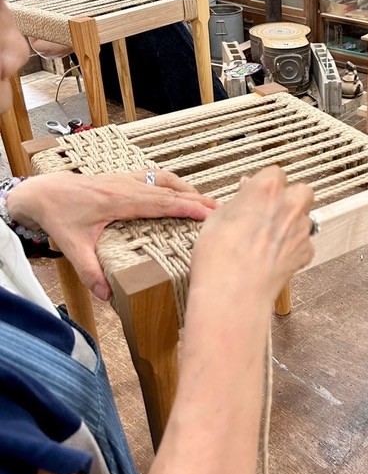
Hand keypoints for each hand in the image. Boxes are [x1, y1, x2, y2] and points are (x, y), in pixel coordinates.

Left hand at [7, 170, 216, 300]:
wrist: (42, 192)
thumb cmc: (58, 216)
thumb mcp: (73, 247)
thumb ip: (90, 272)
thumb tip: (108, 296)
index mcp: (119, 201)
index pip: (161, 203)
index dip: (187, 207)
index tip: (209, 213)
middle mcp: (126, 186)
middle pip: (169, 190)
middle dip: (196, 199)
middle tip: (219, 209)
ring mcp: (126, 179)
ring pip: (164, 180)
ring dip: (187, 189)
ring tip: (206, 200)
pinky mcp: (123, 178)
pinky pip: (155, 177)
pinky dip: (172, 184)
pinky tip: (179, 192)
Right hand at [190, 166, 313, 304]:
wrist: (233, 292)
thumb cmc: (218, 256)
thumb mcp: (216, 219)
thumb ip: (238, 202)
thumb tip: (245, 192)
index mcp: (267, 188)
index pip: (275, 173)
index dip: (265, 186)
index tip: (255, 196)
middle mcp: (290, 204)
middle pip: (301, 191)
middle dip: (289, 199)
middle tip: (269, 213)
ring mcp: (301, 229)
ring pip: (304, 218)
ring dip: (292, 224)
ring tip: (267, 240)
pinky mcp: (306, 252)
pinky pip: (304, 244)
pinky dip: (293, 249)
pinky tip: (274, 258)